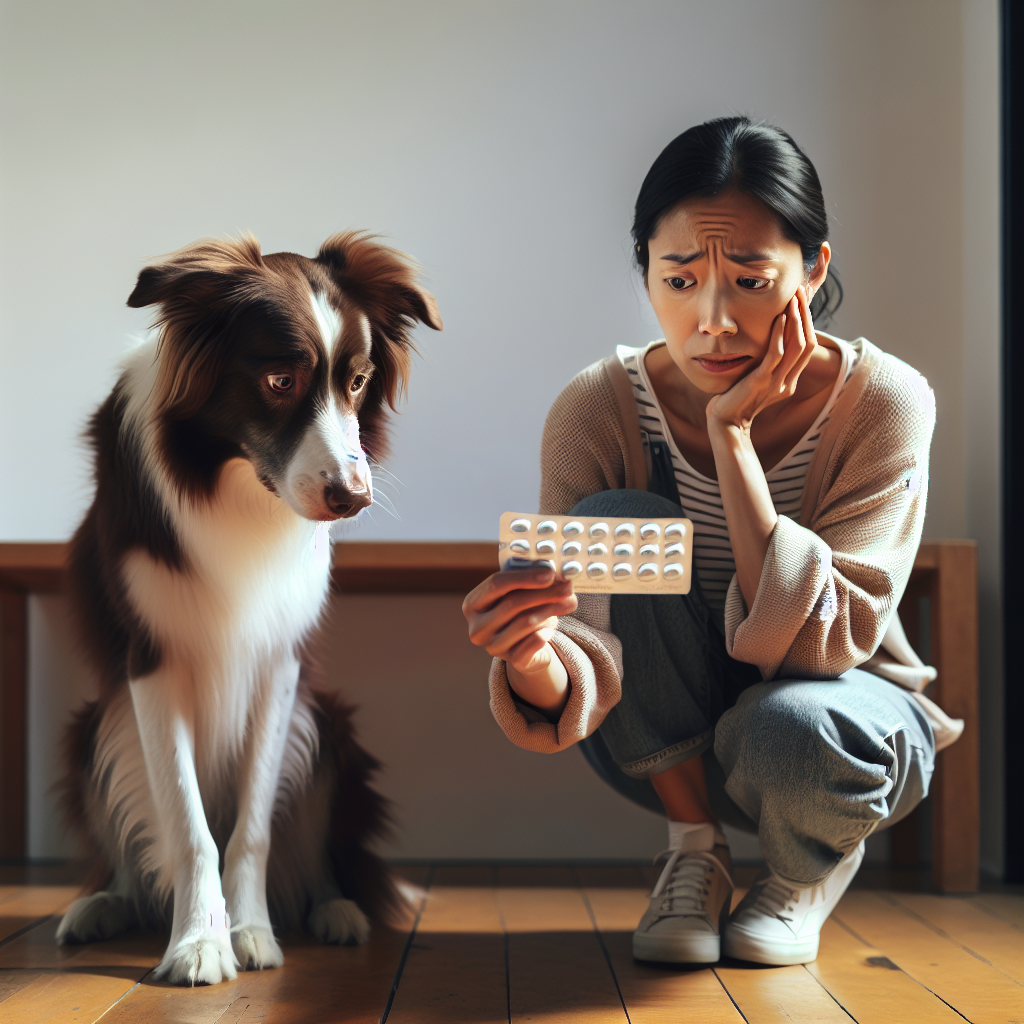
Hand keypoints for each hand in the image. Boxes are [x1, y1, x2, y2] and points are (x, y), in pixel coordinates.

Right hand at [463, 567, 576, 712]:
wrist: (525, 646)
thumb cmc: (520, 611)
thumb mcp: (518, 592)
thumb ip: (529, 580)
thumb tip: (554, 573)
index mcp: (472, 604)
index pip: (495, 584)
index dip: (524, 577)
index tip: (549, 573)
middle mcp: (477, 627)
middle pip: (512, 603)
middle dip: (544, 593)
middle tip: (567, 587)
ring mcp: (492, 647)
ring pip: (525, 623)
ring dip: (551, 609)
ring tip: (569, 602)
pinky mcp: (512, 661)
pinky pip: (533, 643)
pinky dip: (547, 631)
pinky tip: (554, 625)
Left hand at [706, 285, 816, 432]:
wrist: (725, 423)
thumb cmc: (736, 399)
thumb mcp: (758, 380)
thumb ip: (768, 366)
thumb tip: (770, 343)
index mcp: (789, 382)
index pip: (808, 348)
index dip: (807, 323)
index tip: (800, 302)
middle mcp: (787, 382)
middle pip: (808, 344)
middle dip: (805, 315)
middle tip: (798, 292)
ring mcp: (777, 383)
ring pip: (797, 346)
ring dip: (796, 319)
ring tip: (792, 299)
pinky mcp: (761, 382)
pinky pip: (776, 354)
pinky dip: (779, 334)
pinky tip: (778, 318)